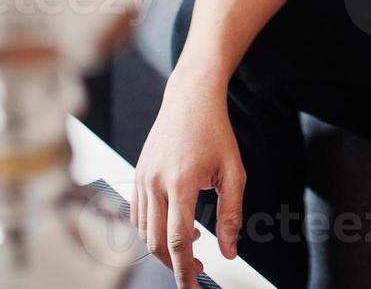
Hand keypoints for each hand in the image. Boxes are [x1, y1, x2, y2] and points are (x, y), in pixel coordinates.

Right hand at [133, 69, 244, 288]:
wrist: (190, 99)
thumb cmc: (215, 132)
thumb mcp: (234, 172)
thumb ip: (232, 214)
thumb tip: (231, 252)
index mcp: (182, 181)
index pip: (177, 239)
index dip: (184, 269)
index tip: (192, 286)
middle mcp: (155, 182)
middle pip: (156, 241)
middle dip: (174, 263)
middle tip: (197, 269)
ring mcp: (142, 178)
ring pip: (144, 231)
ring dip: (164, 246)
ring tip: (193, 241)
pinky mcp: (137, 175)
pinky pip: (138, 215)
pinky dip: (153, 229)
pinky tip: (176, 224)